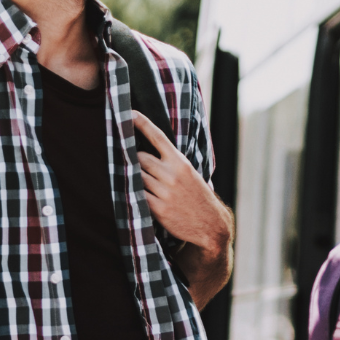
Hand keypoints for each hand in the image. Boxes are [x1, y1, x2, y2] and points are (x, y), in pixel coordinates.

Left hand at [134, 114, 229, 253]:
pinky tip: (132, 193)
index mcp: (181, 163)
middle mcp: (172, 174)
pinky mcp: (158, 209)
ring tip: (132, 179)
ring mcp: (165, 192)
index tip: (129, 113)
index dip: (142, 124)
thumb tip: (151, 150)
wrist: (210, 225)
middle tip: (132, 162)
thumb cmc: (198, 197)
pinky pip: (136, 194)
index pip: (158, 137)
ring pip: (136, 175)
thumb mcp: (191, 174)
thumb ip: (173, 162)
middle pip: (140, 157)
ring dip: (131, 176)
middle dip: (133, 159)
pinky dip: (132, 192)